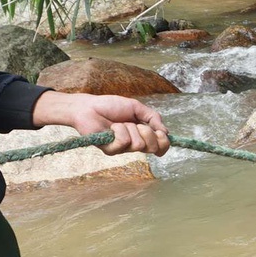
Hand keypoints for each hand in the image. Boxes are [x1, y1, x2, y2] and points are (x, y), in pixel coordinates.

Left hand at [34, 90, 170, 154]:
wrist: (89, 107)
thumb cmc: (110, 106)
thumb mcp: (137, 107)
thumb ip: (153, 118)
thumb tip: (166, 132)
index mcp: (142, 135)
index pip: (160, 147)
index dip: (163, 142)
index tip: (160, 131)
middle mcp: (134, 145)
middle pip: (153, 148)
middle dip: (148, 133)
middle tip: (137, 124)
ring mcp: (123, 149)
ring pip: (138, 145)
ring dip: (131, 128)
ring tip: (120, 123)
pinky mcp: (111, 150)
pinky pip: (124, 142)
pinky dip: (120, 130)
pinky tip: (112, 127)